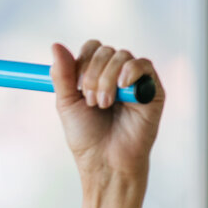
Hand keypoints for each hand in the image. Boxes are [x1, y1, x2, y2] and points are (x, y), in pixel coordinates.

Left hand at [50, 40, 164, 184]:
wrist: (105, 161)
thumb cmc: (86, 137)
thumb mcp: (66, 103)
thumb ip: (62, 75)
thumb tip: (55, 45)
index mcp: (96, 76)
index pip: (91, 49)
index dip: (81, 61)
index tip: (75, 85)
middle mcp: (116, 75)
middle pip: (105, 51)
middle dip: (92, 74)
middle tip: (90, 101)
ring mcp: (135, 82)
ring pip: (122, 56)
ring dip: (107, 78)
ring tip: (103, 104)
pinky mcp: (153, 90)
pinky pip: (144, 65)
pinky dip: (130, 71)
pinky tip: (122, 87)